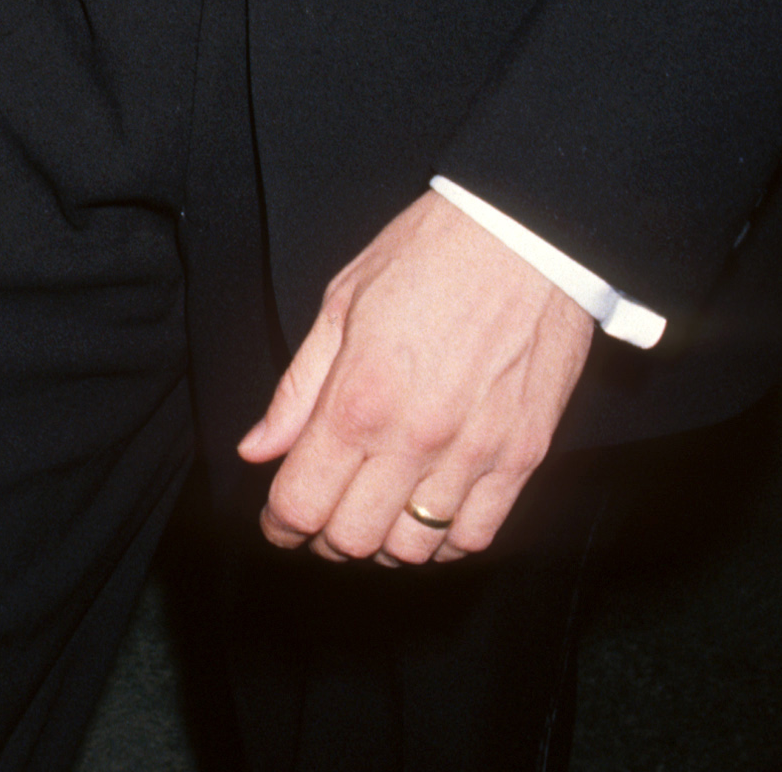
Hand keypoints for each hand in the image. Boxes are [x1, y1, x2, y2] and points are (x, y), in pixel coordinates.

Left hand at [236, 190, 593, 566]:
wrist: (524, 231)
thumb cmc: (428, 253)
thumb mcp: (342, 302)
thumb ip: (298, 388)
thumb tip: (256, 449)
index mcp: (359, 397)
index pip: (302, 503)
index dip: (280, 524)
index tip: (278, 521)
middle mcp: (415, 437)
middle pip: (353, 539)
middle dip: (325, 537)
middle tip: (324, 512)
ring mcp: (474, 453)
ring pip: (414, 550)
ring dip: (383, 543)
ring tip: (376, 511)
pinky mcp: (523, 456)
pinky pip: (476, 536)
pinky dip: (444, 541)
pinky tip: (429, 511)